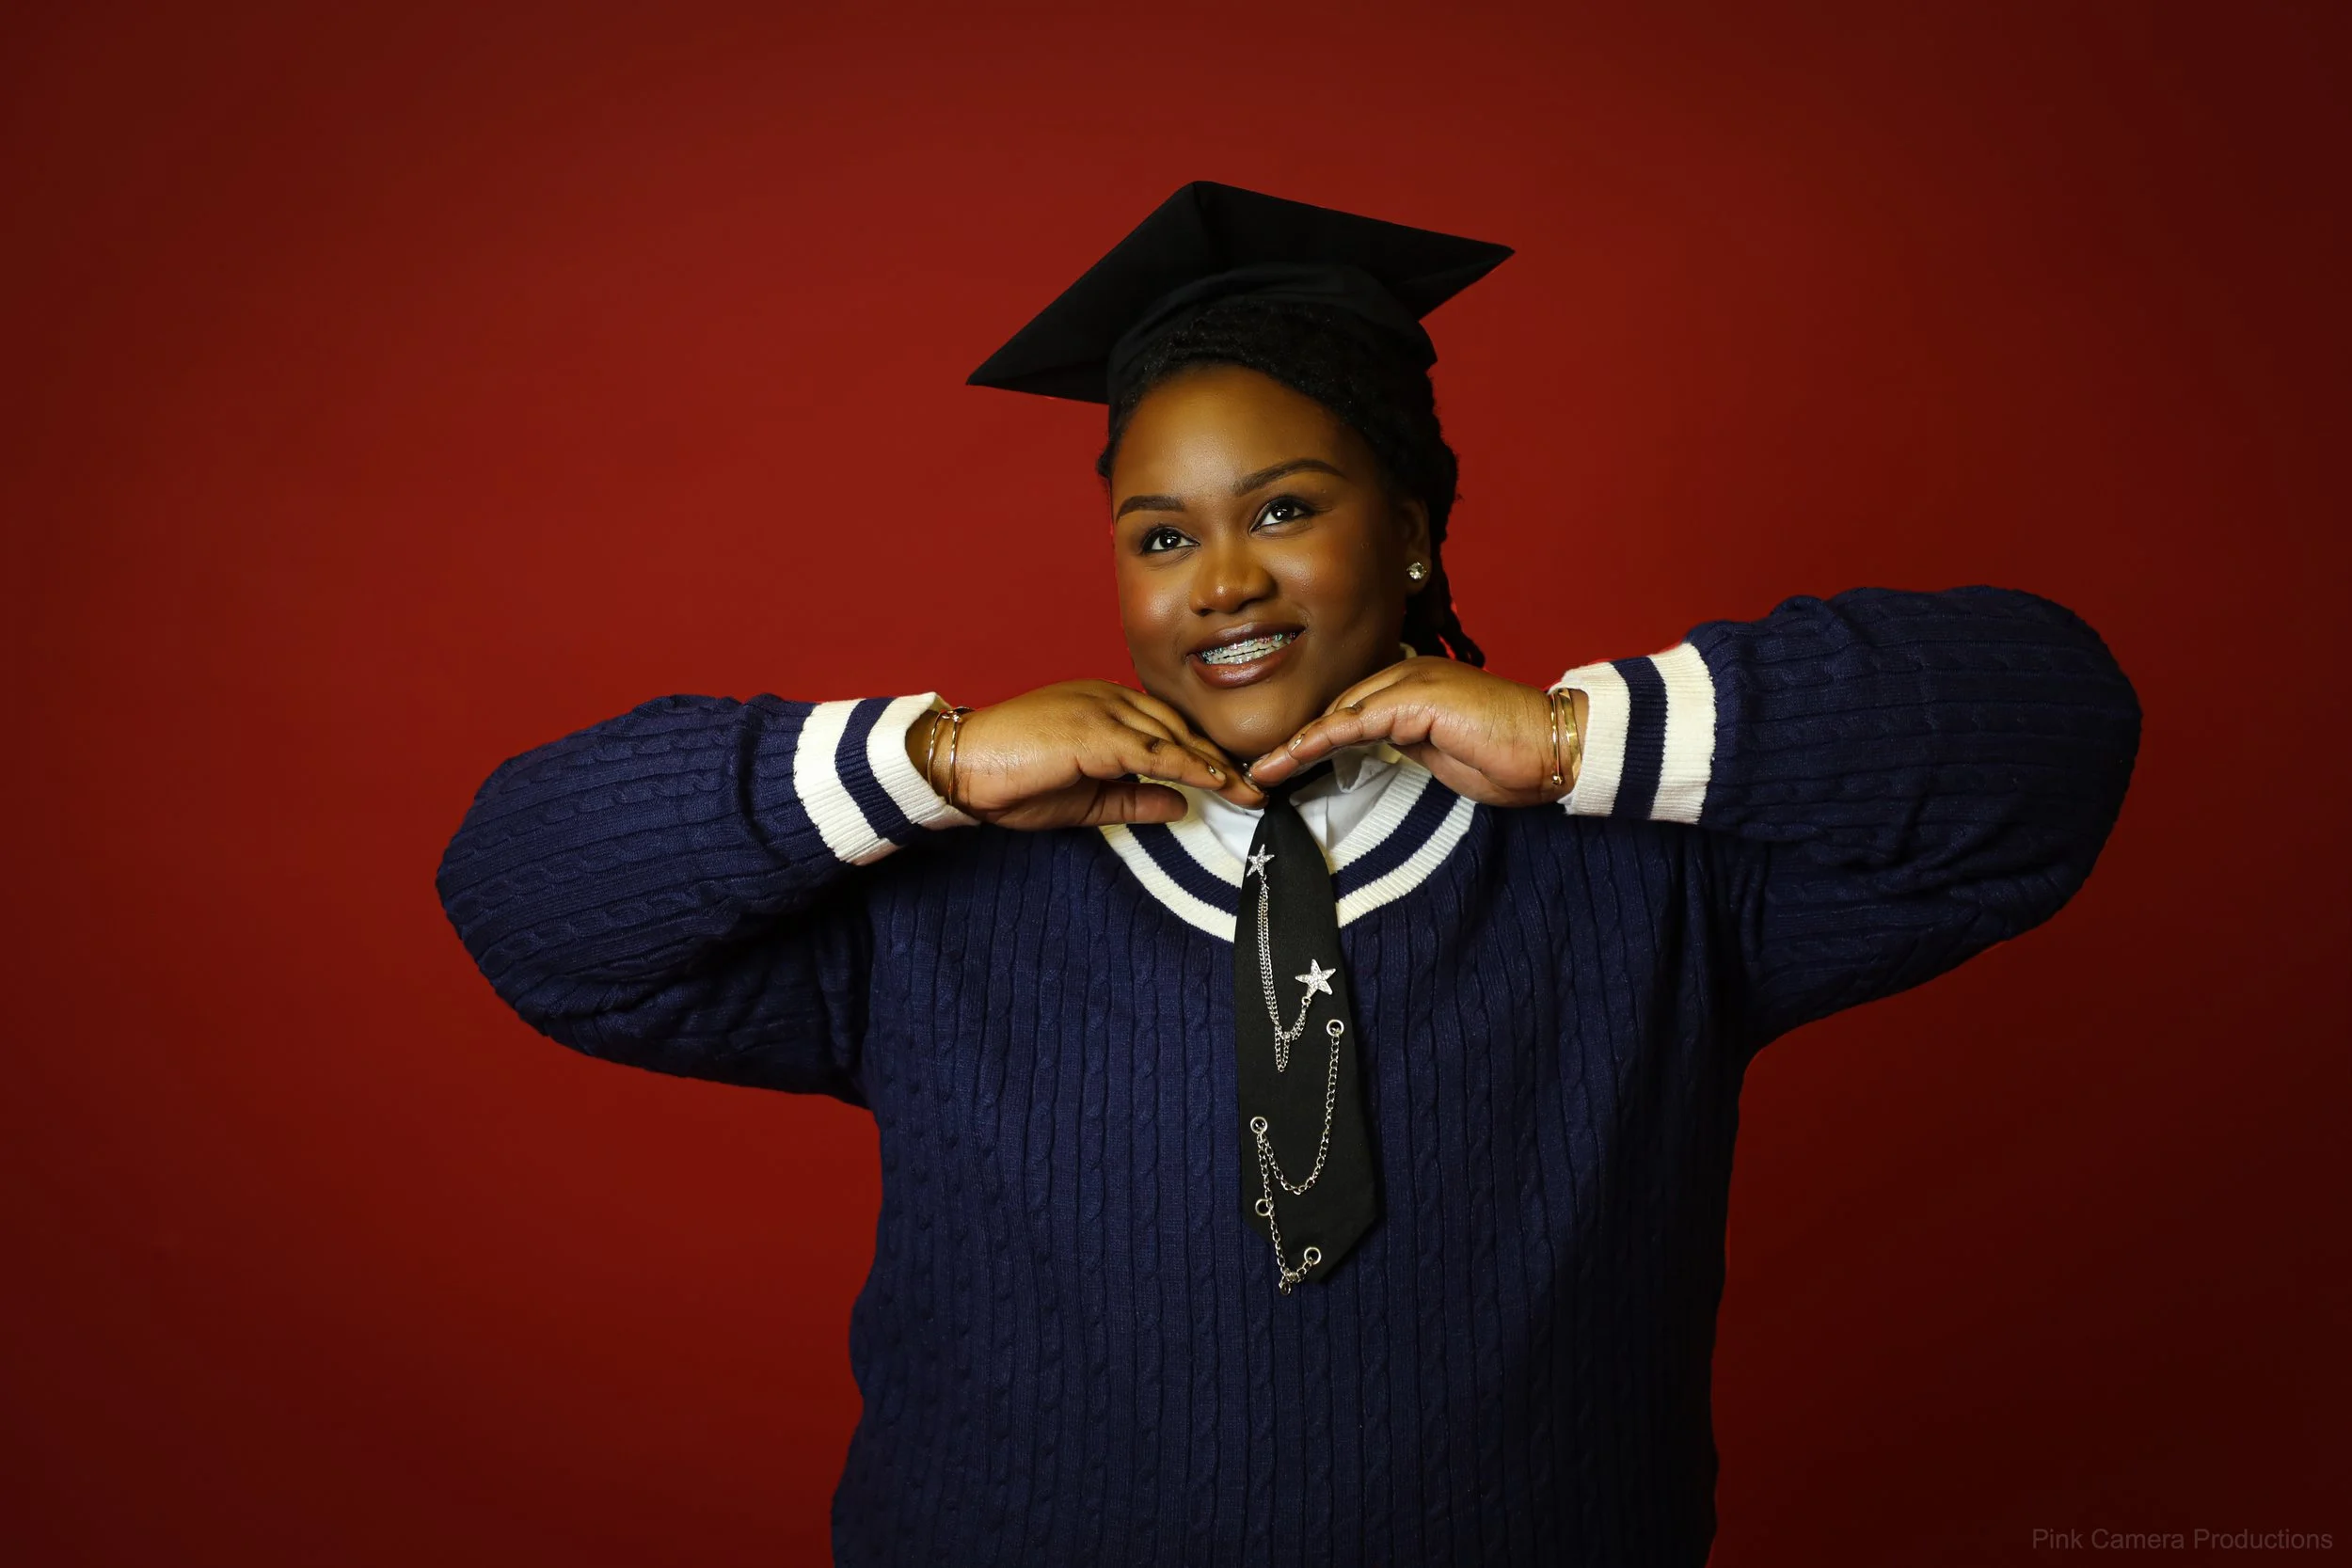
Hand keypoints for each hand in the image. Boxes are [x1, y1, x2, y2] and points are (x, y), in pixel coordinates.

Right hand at [910, 681, 1264, 830]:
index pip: (1165, 726)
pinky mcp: (1093, 730)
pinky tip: (1215, 783)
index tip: (1234, 780)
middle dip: (1220, 758)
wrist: (957, 767)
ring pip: (1172, 736)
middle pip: (1178, 726)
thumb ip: (1134, 796)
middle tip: (1258, 786)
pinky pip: (1152, 751)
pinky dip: (1188, 766)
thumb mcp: (1085, 798)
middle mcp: (1106, 696)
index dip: (1202, 753)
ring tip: (1248, 789)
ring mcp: (1100, 708)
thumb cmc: (1009, 779)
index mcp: (1102, 703)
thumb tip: (1182, 803)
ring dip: (1214, 764)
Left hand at [1243, 660, 1583, 807]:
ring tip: (1261, 770)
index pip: (1352, 708)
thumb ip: (1406, 742)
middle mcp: (1410, 672)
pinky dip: (1319, 740)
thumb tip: (1372, 748)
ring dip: (1296, 743)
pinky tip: (1290, 756)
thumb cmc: (1509, 757)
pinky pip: (1355, 722)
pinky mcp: (1416, 700)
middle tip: (1259, 769)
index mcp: (1416, 682)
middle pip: (1337, 706)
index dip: (1315, 736)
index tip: (1283, 761)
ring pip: (1339, 713)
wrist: (1554, 748)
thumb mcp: (1442, 752)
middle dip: (1297, 739)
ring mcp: (1412, 681)